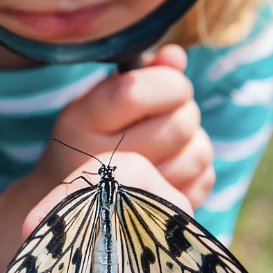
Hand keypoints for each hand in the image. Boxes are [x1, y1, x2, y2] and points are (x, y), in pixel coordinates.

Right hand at [0, 45, 210, 272]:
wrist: (68, 204)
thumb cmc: (92, 137)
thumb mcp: (100, 99)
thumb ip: (139, 73)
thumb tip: (176, 56)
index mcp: (79, 122)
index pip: (134, 92)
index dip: (168, 82)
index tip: (172, 84)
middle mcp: (99, 162)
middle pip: (177, 126)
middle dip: (187, 110)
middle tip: (173, 111)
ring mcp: (129, 196)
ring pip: (198, 154)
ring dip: (196, 140)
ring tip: (173, 139)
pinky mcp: (158, 216)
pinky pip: (204, 179)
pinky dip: (200, 167)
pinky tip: (175, 165)